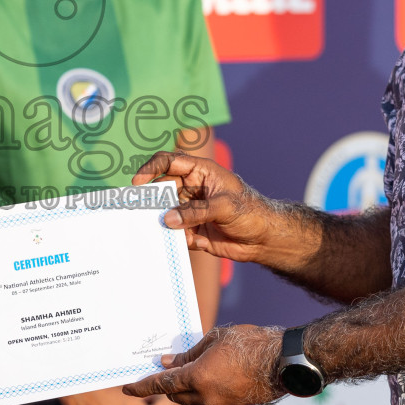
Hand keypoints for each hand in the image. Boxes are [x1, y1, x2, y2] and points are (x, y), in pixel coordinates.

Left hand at [122, 324, 285, 404]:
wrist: (283, 361)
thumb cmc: (249, 343)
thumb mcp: (214, 339)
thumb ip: (188, 353)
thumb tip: (168, 362)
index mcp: (197, 378)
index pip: (161, 384)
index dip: (141, 386)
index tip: (126, 388)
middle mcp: (206, 397)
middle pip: (174, 395)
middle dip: (166, 385)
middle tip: (167, 368)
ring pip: (191, 400)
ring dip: (185, 388)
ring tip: (193, 369)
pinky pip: (209, 401)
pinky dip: (203, 391)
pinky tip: (213, 376)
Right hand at [131, 151, 281, 265]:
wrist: (265, 239)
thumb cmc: (251, 212)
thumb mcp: (224, 207)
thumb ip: (195, 212)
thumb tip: (168, 219)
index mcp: (200, 172)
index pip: (170, 162)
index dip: (151, 168)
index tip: (138, 183)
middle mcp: (192, 189)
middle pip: (162, 189)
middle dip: (153, 201)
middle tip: (143, 213)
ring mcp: (190, 209)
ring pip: (166, 213)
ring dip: (164, 222)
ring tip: (168, 231)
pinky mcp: (192, 229)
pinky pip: (175, 233)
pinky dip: (176, 238)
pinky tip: (190, 242)